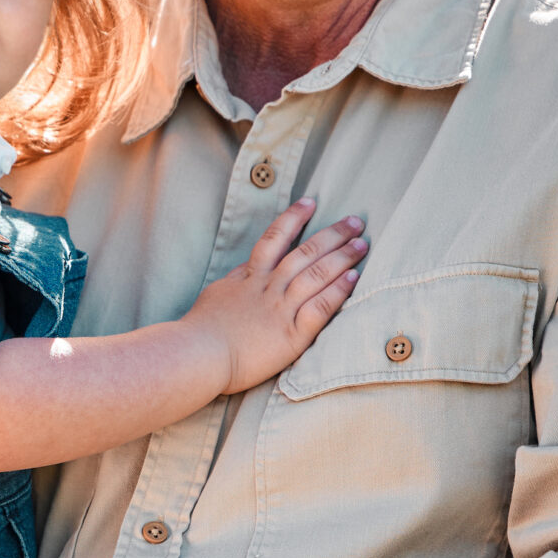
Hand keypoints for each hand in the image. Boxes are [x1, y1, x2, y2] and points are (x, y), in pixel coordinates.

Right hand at [181, 198, 365, 392]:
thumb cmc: (200, 329)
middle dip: (332, 235)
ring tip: (362, 244)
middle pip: (304, 254)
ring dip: (341, 258)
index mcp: (249, 278)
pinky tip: (353, 278)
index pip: (274, 239)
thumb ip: (237, 279)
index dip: (294, 218)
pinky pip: (319, 308)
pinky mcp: (291, 336)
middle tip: (355, 222)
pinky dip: (337, 291)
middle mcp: (268, 289)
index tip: (311, 202)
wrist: (196, 355)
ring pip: (315, 276)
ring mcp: (280, 311)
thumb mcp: (216, 294)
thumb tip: (249, 266)